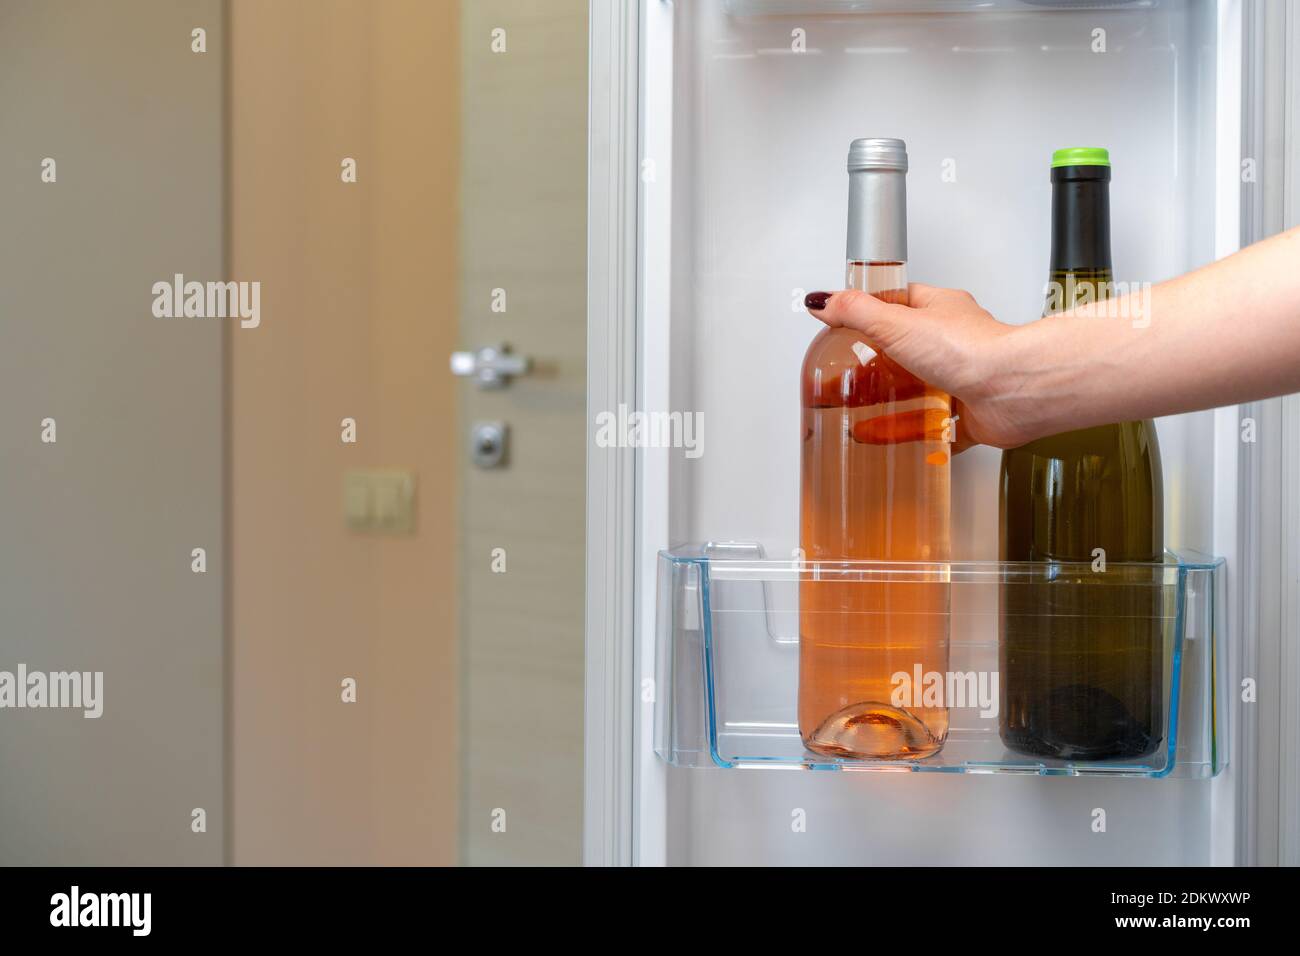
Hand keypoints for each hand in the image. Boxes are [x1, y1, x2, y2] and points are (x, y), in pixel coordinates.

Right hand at [806, 284, 1028, 451]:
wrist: (1015, 390)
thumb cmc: (971, 350)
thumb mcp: (897, 323)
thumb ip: (856, 312)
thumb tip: (823, 301)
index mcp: (939, 309)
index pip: (897, 303)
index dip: (869, 313)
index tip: (844, 325)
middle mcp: (953, 342)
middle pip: (904, 352)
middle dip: (875, 368)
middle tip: (847, 380)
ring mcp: (963, 378)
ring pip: (919, 391)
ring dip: (891, 404)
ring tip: (860, 416)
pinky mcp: (971, 414)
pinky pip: (937, 428)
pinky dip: (915, 435)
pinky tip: (896, 441)